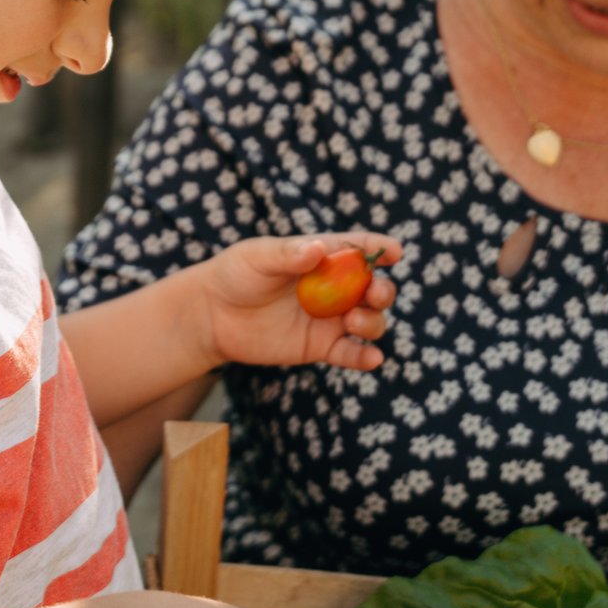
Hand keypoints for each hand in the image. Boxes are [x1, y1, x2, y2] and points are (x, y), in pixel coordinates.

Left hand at [171, 231, 402, 373]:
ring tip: (354, 322)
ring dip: (373, 322)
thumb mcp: (258, 257)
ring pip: (369, 321)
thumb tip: (318, 250)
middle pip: (373, 289)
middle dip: (382, 291)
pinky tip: (372, 358)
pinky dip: (365, 357)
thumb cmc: (235, 275)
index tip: (395, 251)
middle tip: (373, 293)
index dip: (380, 249)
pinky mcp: (320, 347)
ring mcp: (329, 319)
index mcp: (323, 258)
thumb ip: (289, 254)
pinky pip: (351, 353)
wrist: (212, 316)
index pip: (358, 250)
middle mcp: (334, 288)